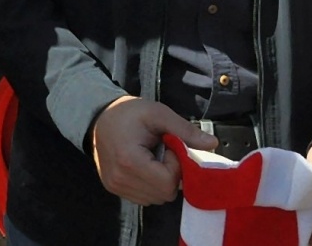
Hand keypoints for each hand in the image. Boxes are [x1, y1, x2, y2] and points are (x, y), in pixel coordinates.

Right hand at [91, 96, 215, 204]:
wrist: (99, 115)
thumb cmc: (129, 112)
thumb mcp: (158, 114)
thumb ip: (185, 130)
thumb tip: (213, 144)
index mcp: (129, 160)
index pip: (168, 183)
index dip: (175, 166)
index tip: (169, 148)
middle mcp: (120, 179)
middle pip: (164, 194)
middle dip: (170, 175)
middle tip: (162, 153)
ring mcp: (115, 186)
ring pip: (155, 199)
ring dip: (160, 182)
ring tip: (151, 159)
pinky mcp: (113, 189)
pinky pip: (144, 198)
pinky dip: (150, 186)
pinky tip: (144, 167)